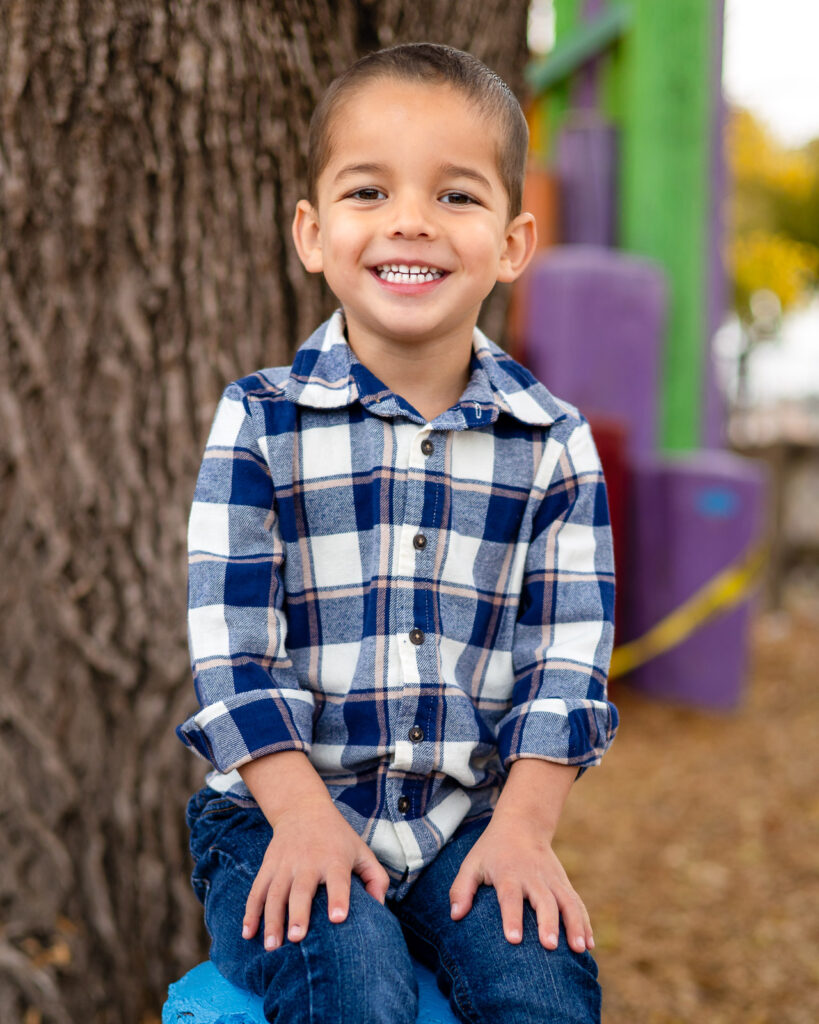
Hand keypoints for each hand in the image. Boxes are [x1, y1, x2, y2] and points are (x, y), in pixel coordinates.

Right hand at [242, 797, 389, 949]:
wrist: (303, 808)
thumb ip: (376, 878)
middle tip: (296, 938)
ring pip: (275, 893)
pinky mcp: (268, 866)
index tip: (338, 918)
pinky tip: (248, 934)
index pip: (338, 880)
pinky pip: (256, 890)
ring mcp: (285, 864)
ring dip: (271, 920)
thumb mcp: (361, 850)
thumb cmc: (338, 838)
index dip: (338, 898)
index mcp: (334, 859)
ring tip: (273, 946)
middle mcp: (308, 861)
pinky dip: (250, 912)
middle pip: (301, 889)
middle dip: (298, 913)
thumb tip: (380, 909)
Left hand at [448, 809, 592, 953]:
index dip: (512, 917)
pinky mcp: (564, 883)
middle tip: (550, 946)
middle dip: (549, 923)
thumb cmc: (492, 850)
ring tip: (580, 949)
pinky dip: (585, 923)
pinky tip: (588, 944)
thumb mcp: (472, 863)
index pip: (511, 896)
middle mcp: (534, 876)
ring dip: (575, 925)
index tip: (514, 939)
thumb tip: (455, 915)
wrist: (522, 824)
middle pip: (544, 900)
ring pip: (567, 902)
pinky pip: (577, 903)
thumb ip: (461, 888)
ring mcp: (552, 879)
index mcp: (509, 873)